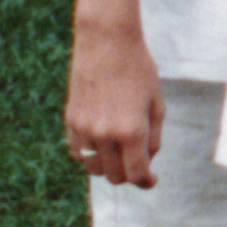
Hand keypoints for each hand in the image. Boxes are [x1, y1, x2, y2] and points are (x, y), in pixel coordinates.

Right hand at [65, 25, 164, 187]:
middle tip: (139, 163)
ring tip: (121, 150)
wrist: (107, 44)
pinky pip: (78, 152)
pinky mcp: (69, 121)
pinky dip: (90, 155)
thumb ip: (153, 139)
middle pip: (114, 176)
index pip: (136, 174)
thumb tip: (145, 166)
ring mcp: (84, 129)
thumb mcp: (157, 105)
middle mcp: (105, 134)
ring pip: (94, 167)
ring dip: (109, 165)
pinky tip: (102, 144)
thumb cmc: (139, 72)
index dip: (145, 182)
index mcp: (132, 131)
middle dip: (129, 174)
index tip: (151, 180)